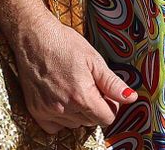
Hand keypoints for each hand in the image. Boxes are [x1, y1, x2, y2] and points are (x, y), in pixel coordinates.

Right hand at [9, 9, 136, 132]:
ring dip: (78, 113)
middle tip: (88, 86)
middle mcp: (64, 108)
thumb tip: (131, 98)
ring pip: (74, 124)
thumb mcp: (94, 59)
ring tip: (72, 88)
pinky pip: (55, 127)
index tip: (104, 93)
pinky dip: (61, 118)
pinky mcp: (35, 111)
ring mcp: (48, 111)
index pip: (106, 118)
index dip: (110, 106)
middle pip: (91, 122)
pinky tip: (60, 99)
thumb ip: (112, 83)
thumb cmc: (64, 43)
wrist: (33, 37)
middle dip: (94, 107)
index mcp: (82, 95)